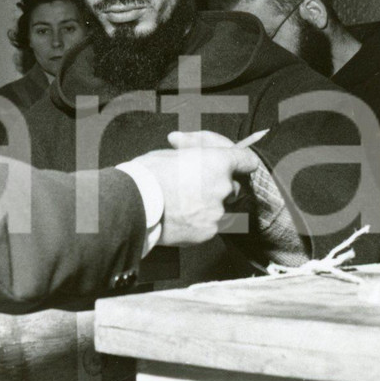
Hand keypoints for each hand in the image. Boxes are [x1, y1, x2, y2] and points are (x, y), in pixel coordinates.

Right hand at [132, 137, 259, 245]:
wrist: (133, 204)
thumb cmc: (148, 174)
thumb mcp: (171, 153)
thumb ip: (192, 154)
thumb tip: (190, 148)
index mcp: (218, 163)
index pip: (246, 161)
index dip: (241, 162)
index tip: (238, 165)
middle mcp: (224, 187)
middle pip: (232, 188)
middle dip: (218, 188)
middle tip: (195, 188)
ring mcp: (217, 212)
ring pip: (220, 209)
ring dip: (208, 207)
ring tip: (182, 206)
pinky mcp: (208, 232)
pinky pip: (209, 226)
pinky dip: (198, 223)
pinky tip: (179, 218)